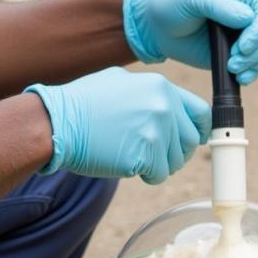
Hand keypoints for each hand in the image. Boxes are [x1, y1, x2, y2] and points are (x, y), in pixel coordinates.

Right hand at [25, 67, 210, 183]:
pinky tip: (126, 164)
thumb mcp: (120, 82)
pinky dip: (146, 175)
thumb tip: (169, 106)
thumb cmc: (81, 103)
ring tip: (132, 154)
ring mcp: (157, 130)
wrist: (56, 122)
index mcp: (161, 86)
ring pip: (176, 161)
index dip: (197, 129)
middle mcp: (164, 106)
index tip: (189, 139)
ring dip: (158, 164)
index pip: (201, 112)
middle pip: (191, 141)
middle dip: (175, 151)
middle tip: (152, 153)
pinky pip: (160, 174)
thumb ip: (149, 93)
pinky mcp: (146, 154)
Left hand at [122, 0, 257, 83]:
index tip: (243, 47)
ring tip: (233, 69)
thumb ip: (219, 5)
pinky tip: (240, 78)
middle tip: (233, 62)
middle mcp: (252, 11)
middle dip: (257, 52)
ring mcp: (249, 33)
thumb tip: (248, 18)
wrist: (158, 28)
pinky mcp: (243, 53)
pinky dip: (256, 72)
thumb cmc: (174, 5)